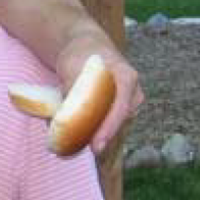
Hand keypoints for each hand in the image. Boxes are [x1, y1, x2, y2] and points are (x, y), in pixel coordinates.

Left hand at [56, 36, 143, 154]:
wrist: (88, 48)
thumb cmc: (81, 55)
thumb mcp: (73, 66)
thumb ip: (72, 88)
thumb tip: (65, 115)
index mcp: (127, 79)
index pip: (120, 109)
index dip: (108, 129)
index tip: (96, 146)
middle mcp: (133, 94)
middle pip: (119, 123)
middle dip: (100, 139)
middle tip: (79, 151)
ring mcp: (128, 104)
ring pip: (115, 128)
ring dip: (96, 138)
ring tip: (73, 148)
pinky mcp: (119, 112)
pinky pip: (110, 127)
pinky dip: (96, 134)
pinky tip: (78, 142)